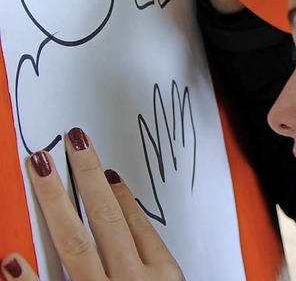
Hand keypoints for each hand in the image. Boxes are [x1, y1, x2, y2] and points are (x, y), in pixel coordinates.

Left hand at [1, 128, 182, 280]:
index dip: (121, 195)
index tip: (107, 172)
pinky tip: (11, 258)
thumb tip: (130, 231)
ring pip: (76, 244)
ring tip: (41, 169)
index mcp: (164, 275)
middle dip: (88, 177)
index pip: (138, 225)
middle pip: (108, 220)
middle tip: (75, 144)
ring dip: (55, 203)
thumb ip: (155, 268)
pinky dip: (28, 278)